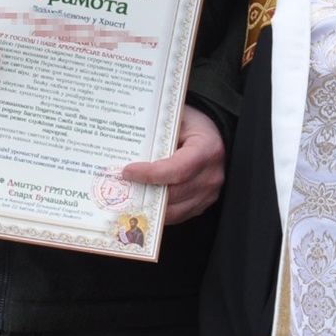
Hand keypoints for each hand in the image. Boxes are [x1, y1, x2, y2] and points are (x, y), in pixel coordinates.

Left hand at [119, 105, 223, 222]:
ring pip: (173, 210)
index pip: (177, 169)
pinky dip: (159, 211)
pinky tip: (143, 201)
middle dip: (144, 191)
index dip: (150, 174)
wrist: (215, 137)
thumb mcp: (179, 119)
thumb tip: (129, 138)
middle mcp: (211, 176)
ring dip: (149, 205)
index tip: (128, 171)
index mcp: (207, 150)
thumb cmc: (195, 126)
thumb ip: (159, 130)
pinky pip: (177, 215)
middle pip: (172, 193)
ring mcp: (208, 194)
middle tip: (121, 186)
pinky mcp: (202, 205)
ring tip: (128, 196)